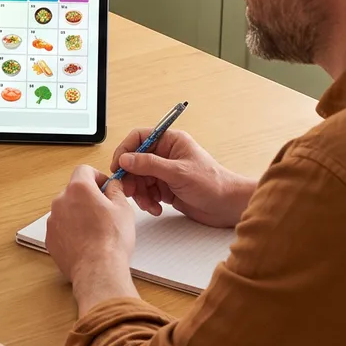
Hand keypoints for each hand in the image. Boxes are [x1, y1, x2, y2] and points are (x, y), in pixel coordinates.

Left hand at [45, 165, 137, 311]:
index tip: (105, 188)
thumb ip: (116, 190)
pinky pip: (61, 228)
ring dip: (79, 215)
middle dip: (88, 198)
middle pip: (74, 191)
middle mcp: (61, 201)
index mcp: (79, 189)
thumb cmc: (111, 240)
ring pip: (67, 210)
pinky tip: (86, 242)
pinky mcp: (50, 239)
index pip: (84, 170)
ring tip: (96, 230)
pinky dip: (71, 231)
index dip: (97, 177)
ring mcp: (53, 221)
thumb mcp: (123, 208)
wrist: (98, 269)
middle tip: (104, 211)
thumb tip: (112, 186)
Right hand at [110, 127, 253, 227]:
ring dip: (140, 193)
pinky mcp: (166, 188)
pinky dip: (148, 201)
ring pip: (139, 179)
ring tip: (149, 204)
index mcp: (170, 141)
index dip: (125, 150)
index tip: (118, 166)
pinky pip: (147, 192)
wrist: (227, 206)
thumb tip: (125, 159)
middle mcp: (166, 154)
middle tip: (130, 192)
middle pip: (135, 161)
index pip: (139, 138)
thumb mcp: (178, 172)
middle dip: (131, 178)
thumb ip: (149, 164)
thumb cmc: (212, 183)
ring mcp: (165, 172)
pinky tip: (157, 208)